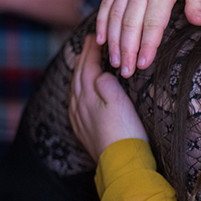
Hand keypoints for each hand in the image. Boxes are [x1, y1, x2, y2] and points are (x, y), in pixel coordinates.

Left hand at [69, 37, 147, 161]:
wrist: (121, 163)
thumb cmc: (125, 132)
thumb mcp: (120, 103)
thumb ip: (107, 84)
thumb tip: (100, 73)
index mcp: (89, 96)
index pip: (89, 67)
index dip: (92, 51)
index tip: (95, 36)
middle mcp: (79, 105)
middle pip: (79, 75)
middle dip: (84, 57)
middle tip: (89, 43)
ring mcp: (79, 118)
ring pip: (75, 88)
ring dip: (79, 72)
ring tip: (84, 61)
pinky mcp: (82, 129)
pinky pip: (74, 102)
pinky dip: (77, 89)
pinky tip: (79, 92)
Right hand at [96, 0, 200, 76]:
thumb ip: (198, 1)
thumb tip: (198, 23)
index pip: (152, 25)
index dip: (146, 47)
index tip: (142, 64)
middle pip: (129, 25)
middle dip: (126, 51)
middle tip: (125, 72)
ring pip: (114, 17)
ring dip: (112, 41)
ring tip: (113, 61)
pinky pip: (106, 3)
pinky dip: (101, 22)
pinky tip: (99, 38)